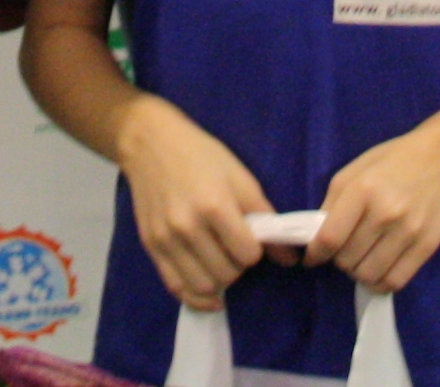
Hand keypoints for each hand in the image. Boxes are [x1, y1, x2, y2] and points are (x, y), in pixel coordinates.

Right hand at [114, 96, 272, 308]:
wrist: (151, 143)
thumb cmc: (201, 155)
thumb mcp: (239, 176)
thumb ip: (264, 216)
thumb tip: (288, 258)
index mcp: (214, 206)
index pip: (247, 254)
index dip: (256, 250)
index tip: (252, 238)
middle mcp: (187, 227)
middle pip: (227, 274)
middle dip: (239, 267)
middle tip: (237, 250)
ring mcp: (165, 239)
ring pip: (203, 286)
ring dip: (220, 282)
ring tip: (222, 264)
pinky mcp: (150, 246)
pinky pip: (175, 286)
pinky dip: (196, 296)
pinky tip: (210, 293)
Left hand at [311, 121, 439, 294]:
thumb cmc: (394, 160)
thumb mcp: (355, 169)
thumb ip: (333, 202)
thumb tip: (317, 238)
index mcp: (363, 189)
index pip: (330, 238)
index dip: (316, 254)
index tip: (313, 258)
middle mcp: (386, 213)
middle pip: (347, 260)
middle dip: (338, 259)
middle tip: (345, 249)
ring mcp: (409, 232)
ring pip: (368, 275)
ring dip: (358, 272)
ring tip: (362, 258)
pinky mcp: (427, 247)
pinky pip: (395, 281)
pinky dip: (380, 283)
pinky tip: (378, 269)